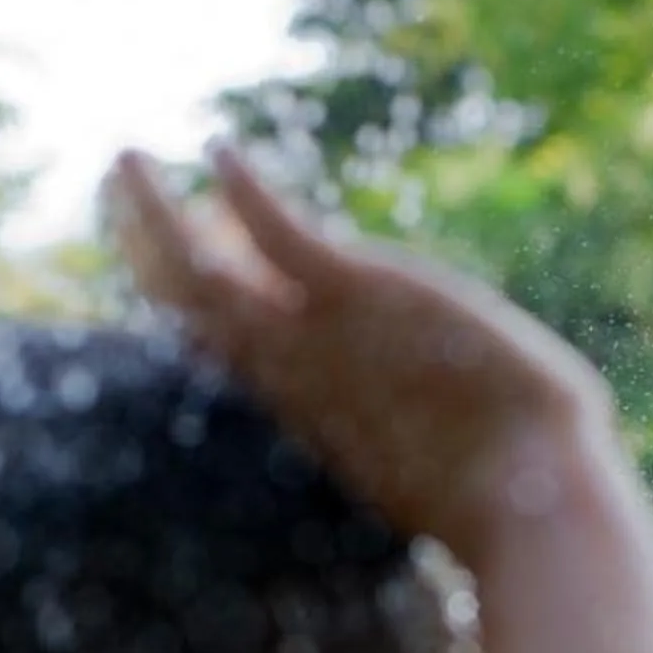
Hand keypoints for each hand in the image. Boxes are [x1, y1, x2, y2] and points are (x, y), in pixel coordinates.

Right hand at [104, 146, 620, 555]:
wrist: (530, 500)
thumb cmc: (512, 494)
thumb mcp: (440, 451)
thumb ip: (412, 424)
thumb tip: (435, 423)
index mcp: (304, 404)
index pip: (216, 338)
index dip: (179, 290)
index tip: (157, 248)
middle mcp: (294, 371)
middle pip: (188, 303)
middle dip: (144, 242)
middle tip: (122, 186)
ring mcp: (319, 336)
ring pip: (204, 272)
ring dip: (156, 213)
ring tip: (126, 160)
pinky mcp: (360, 295)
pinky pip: (281, 235)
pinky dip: (247, 195)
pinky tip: (222, 152)